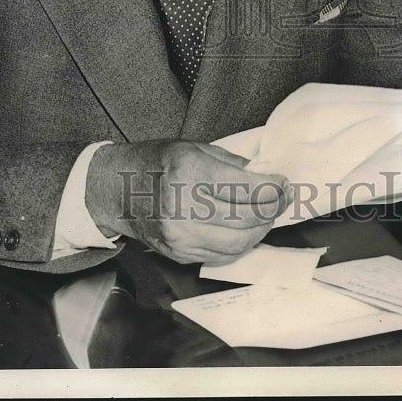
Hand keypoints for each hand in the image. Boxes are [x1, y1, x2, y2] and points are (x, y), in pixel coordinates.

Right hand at [85, 139, 291, 264]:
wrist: (117, 191)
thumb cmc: (155, 162)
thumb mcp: (193, 146)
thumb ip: (230, 163)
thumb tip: (264, 177)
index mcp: (189, 171)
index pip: (247, 188)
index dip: (273, 187)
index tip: (284, 182)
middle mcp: (184, 207)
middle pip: (248, 218)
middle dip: (273, 208)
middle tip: (282, 197)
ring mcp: (181, 236)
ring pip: (240, 243)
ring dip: (261, 229)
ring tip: (266, 213)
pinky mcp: (180, 254)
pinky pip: (223, 256)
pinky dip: (241, 244)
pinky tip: (245, 228)